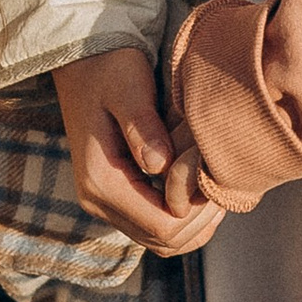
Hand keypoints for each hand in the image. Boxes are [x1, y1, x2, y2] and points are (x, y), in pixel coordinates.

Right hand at [54, 50, 222, 254]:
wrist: (82, 60)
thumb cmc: (109, 67)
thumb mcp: (128, 87)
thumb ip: (143, 126)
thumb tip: (161, 165)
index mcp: (101, 180)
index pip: (162, 226)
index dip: (198, 209)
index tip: (214, 174)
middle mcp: (98, 201)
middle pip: (165, 241)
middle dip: (199, 217)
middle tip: (219, 178)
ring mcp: (105, 203)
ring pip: (162, 241)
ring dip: (193, 219)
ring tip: (210, 182)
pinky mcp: (116, 197)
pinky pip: (155, 227)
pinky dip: (182, 216)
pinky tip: (197, 185)